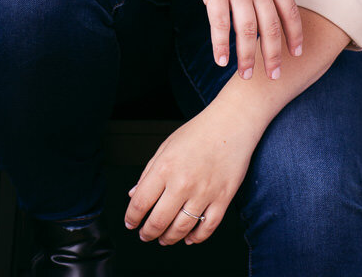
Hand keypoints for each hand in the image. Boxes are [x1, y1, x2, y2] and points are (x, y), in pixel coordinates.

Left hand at [124, 103, 256, 245]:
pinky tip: (189, 237)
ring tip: (164, 238)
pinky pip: (207, 228)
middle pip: (158, 222)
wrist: (231, 123)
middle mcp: (183, 183)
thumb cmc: (199, 132)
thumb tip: (134, 194)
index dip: (132, 217)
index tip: (130, 222)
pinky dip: (196, 238)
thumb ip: (149, 171)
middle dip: (147, 233)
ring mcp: (204, 193)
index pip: (140, 202)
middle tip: (145, 235)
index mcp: (165, 167)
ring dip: (169, 238)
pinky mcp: (222, 199)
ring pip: (181, 230)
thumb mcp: (167, 146)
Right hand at [178, 0, 302, 81]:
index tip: (297, 53)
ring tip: (245, 75)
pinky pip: (219, 24)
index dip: (295, 35)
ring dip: (247, 57)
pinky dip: (221, 45)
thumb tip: (273, 0)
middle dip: (273, 56)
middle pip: (270, 28)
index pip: (290, 12)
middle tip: (273, 76)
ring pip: (246, 30)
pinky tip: (221, 60)